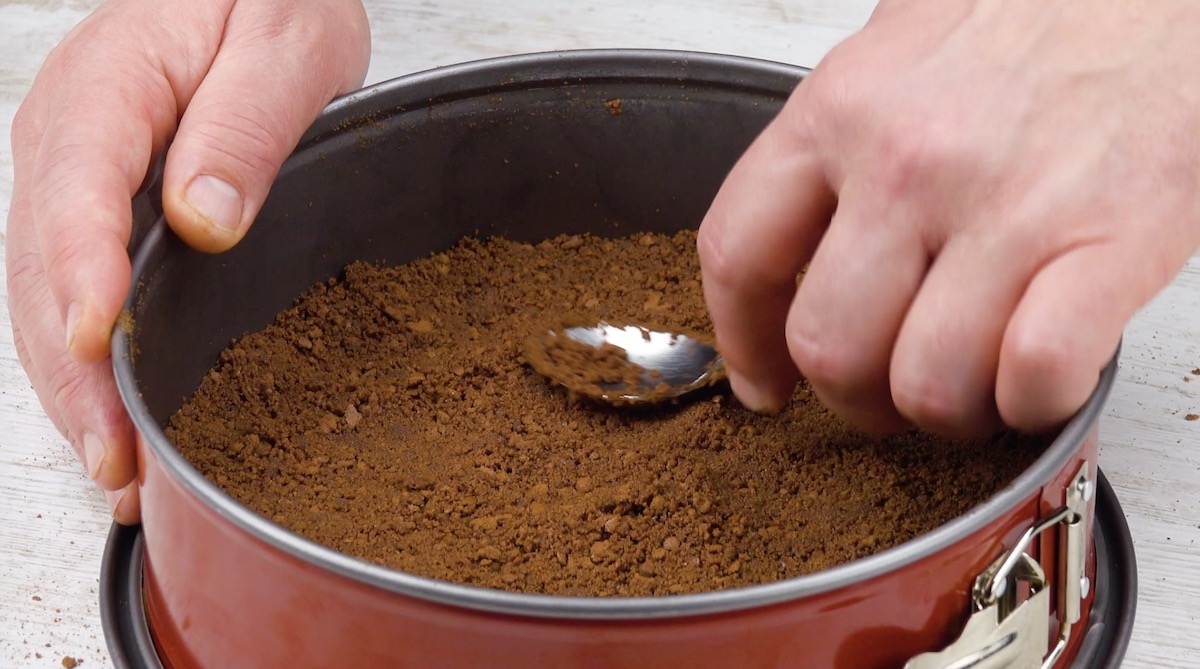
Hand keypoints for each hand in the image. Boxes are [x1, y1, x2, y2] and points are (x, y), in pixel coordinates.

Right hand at [7, 0, 369, 522]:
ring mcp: (76, 189)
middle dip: (76, 375)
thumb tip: (205, 218)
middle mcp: (69, 148)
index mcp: (105, 91)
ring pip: (49, 303)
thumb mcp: (282, 38)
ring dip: (78, 394)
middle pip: (45, 271)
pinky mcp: (100, 220)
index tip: (104, 342)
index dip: (85, 273)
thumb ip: (244, 120)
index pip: (76, 191)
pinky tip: (121, 426)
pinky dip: (95, 372)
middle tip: (118, 460)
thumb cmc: (266, 1)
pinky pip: (79, 301)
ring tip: (120, 474)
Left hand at [699, 0, 1199, 435]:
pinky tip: (1042, 375)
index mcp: (840, 110)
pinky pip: (1034, 377)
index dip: (743, 342)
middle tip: (890, 392)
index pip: (738, 255)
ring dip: (949, 412)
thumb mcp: (898, 55)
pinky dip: (1035, 403)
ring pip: (927, 385)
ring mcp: (1006, 205)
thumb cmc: (1041, 15)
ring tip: (977, 380)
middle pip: (829, 348)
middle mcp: (907, 161)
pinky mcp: (1109, 241)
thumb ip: (836, 148)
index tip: (762, 382)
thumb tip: (798, 247)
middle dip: (856, 399)